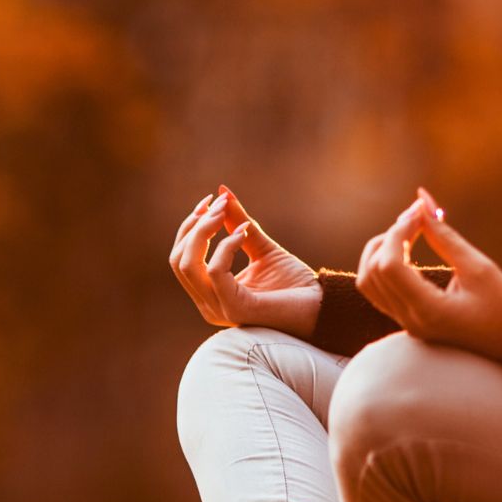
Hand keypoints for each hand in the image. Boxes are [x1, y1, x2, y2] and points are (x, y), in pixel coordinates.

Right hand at [167, 185, 321, 337]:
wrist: (322, 308)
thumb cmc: (295, 284)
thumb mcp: (261, 248)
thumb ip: (239, 224)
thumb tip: (222, 193)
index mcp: (211, 292)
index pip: (181, 258)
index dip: (190, 227)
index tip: (211, 200)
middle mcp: (209, 304)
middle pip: (179, 260)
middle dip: (193, 226)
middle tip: (217, 203)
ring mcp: (219, 309)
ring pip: (189, 265)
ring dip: (204, 231)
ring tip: (224, 212)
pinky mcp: (235, 308)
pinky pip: (215, 271)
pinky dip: (226, 246)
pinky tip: (244, 233)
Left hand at [358, 187, 501, 367]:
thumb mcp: (479, 267)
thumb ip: (444, 237)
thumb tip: (422, 203)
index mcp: (429, 311)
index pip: (390, 266)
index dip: (398, 232)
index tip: (419, 212)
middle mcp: (411, 322)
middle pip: (373, 272)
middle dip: (389, 237)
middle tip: (417, 216)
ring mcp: (407, 325)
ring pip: (369, 282)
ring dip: (381, 251)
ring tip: (409, 231)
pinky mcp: (409, 322)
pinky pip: (380, 291)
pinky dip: (384, 265)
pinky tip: (406, 248)